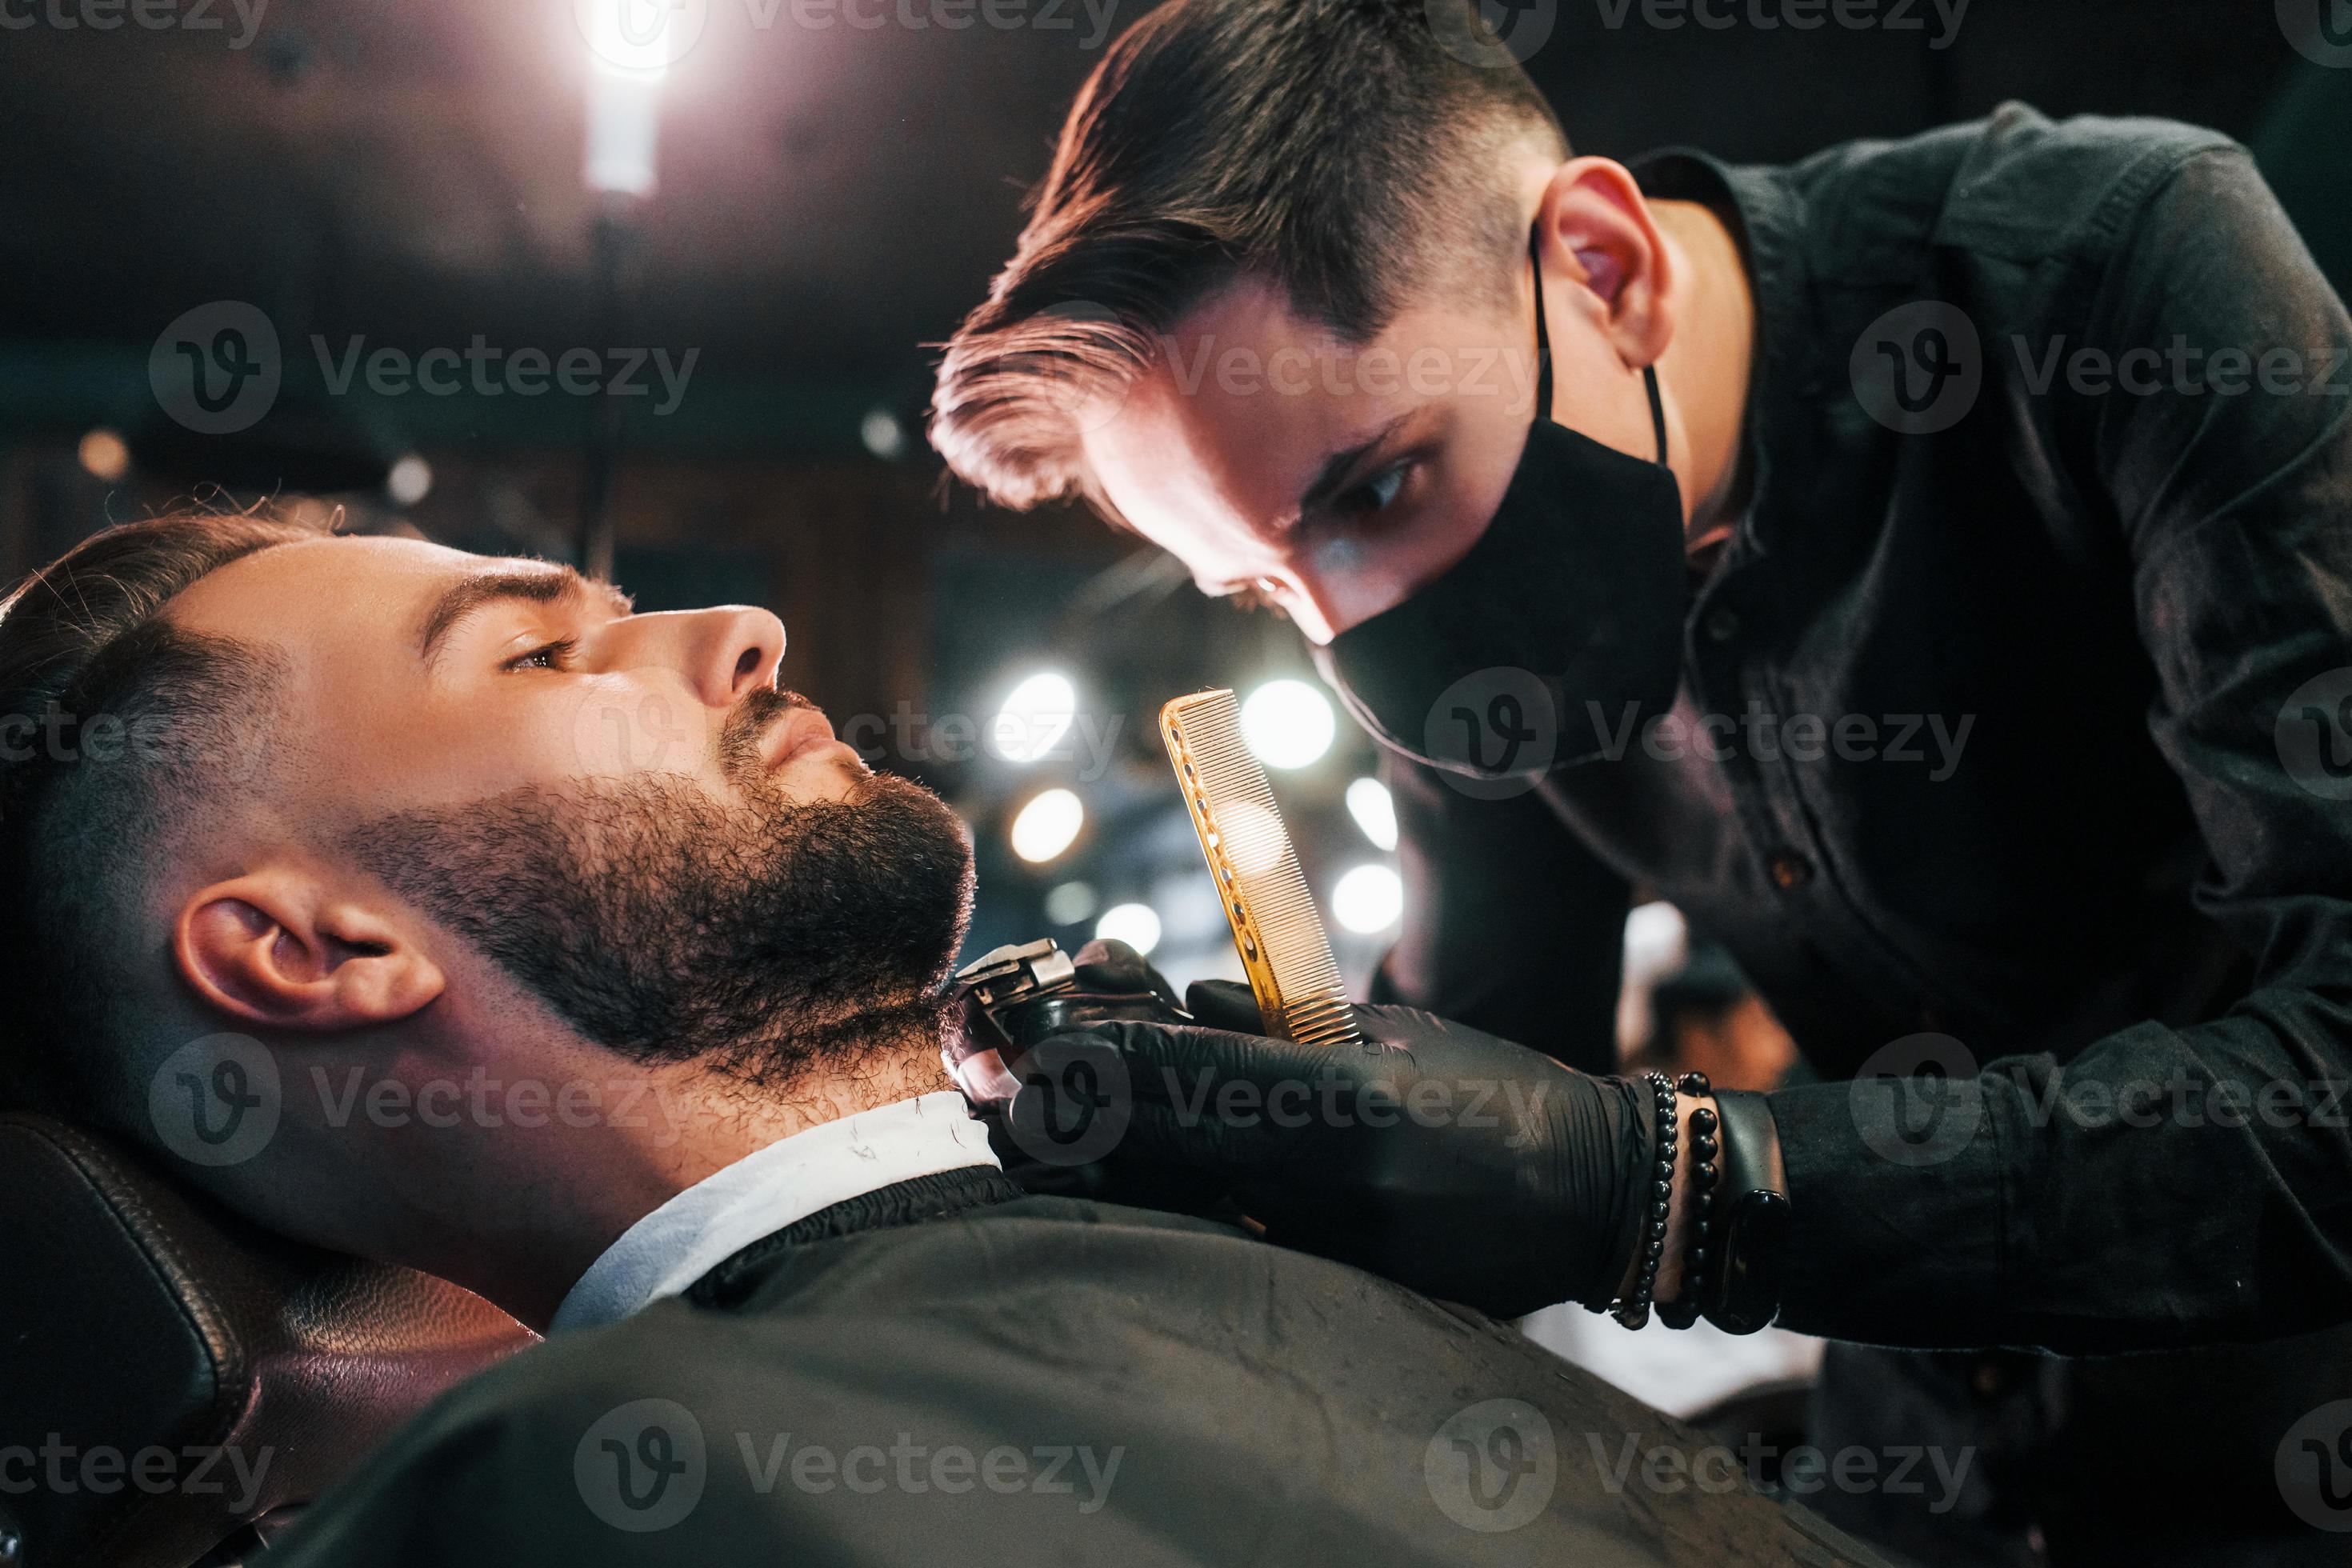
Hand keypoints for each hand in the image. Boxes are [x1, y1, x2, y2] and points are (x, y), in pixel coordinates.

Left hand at [1038, 981, 1655, 1317]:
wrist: (1595, 1194)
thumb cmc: (1494, 1095)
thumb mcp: (1398, 1035)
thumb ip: (1290, 1026)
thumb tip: (1194, 1003)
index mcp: (1349, 1096)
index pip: (1203, 1075)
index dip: (1114, 1058)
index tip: (1047, 1041)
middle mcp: (1332, 1177)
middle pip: (1173, 1151)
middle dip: (1083, 1123)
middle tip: (1009, 1100)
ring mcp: (1337, 1244)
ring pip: (1193, 1209)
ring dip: (1112, 1175)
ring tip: (1039, 1145)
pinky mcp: (1349, 1288)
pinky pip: (1242, 1248)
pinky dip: (1181, 1217)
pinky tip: (1132, 1193)